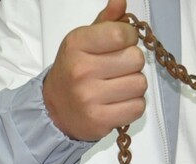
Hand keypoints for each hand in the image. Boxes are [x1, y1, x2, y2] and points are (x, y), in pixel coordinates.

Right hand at [43, 0, 146, 140]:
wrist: (56, 110)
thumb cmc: (74, 72)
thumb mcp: (84, 42)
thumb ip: (106, 22)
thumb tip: (121, 1)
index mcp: (77, 44)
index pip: (121, 34)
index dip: (130, 38)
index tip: (123, 44)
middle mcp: (82, 70)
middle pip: (135, 60)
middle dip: (133, 63)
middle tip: (119, 69)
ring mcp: (91, 97)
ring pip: (139, 84)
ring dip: (135, 85)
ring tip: (119, 87)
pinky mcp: (101, 120)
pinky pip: (137, 107)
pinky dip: (134, 104)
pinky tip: (120, 102)